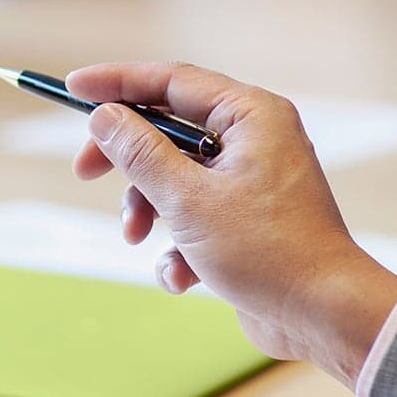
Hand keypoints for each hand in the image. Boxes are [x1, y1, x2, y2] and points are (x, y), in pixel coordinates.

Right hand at [69, 61, 396, 387]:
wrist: (324, 316)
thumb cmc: (269, 251)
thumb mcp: (188, 199)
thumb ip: (140, 153)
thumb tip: (105, 117)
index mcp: (251, 115)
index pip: (171, 81)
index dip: (117, 82)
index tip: (72, 88)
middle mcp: (255, 138)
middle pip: (168, 128)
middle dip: (127, 158)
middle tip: (85, 171)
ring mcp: (252, 179)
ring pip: (176, 176)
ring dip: (148, 208)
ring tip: (138, 238)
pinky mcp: (249, 219)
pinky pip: (196, 214)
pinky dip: (179, 243)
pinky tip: (183, 276)